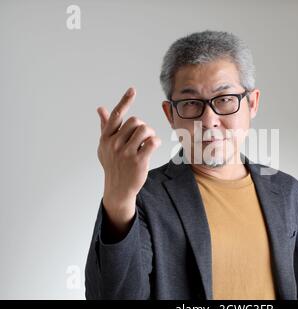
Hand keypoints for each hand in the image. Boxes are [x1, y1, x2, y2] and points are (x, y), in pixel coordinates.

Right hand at [96, 87, 160, 231]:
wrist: (118, 188)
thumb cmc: (113, 164)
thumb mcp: (105, 146)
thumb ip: (105, 126)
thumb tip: (100, 109)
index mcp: (106, 138)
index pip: (116, 116)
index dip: (124, 101)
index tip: (132, 90)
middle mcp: (114, 144)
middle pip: (136, 121)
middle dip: (143, 127)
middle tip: (143, 137)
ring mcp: (126, 153)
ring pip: (145, 130)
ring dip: (151, 134)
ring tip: (148, 142)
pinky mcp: (138, 161)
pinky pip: (153, 142)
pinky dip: (156, 142)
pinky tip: (153, 147)